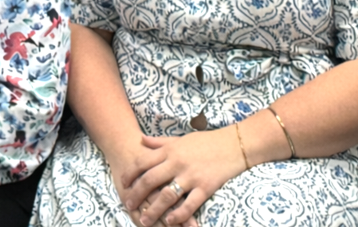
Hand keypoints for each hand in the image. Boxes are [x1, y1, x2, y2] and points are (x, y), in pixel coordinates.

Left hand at [121, 131, 244, 225]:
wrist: (234, 145)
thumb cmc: (206, 141)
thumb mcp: (179, 138)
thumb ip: (159, 142)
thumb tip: (140, 139)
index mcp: (169, 151)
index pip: (143, 162)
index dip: (130, 174)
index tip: (123, 183)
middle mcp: (177, 163)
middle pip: (150, 180)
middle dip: (137, 194)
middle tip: (128, 205)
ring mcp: (191, 176)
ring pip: (167, 195)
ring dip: (154, 209)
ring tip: (144, 220)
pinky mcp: (206, 187)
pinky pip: (190, 204)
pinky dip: (179, 214)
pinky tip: (170, 221)